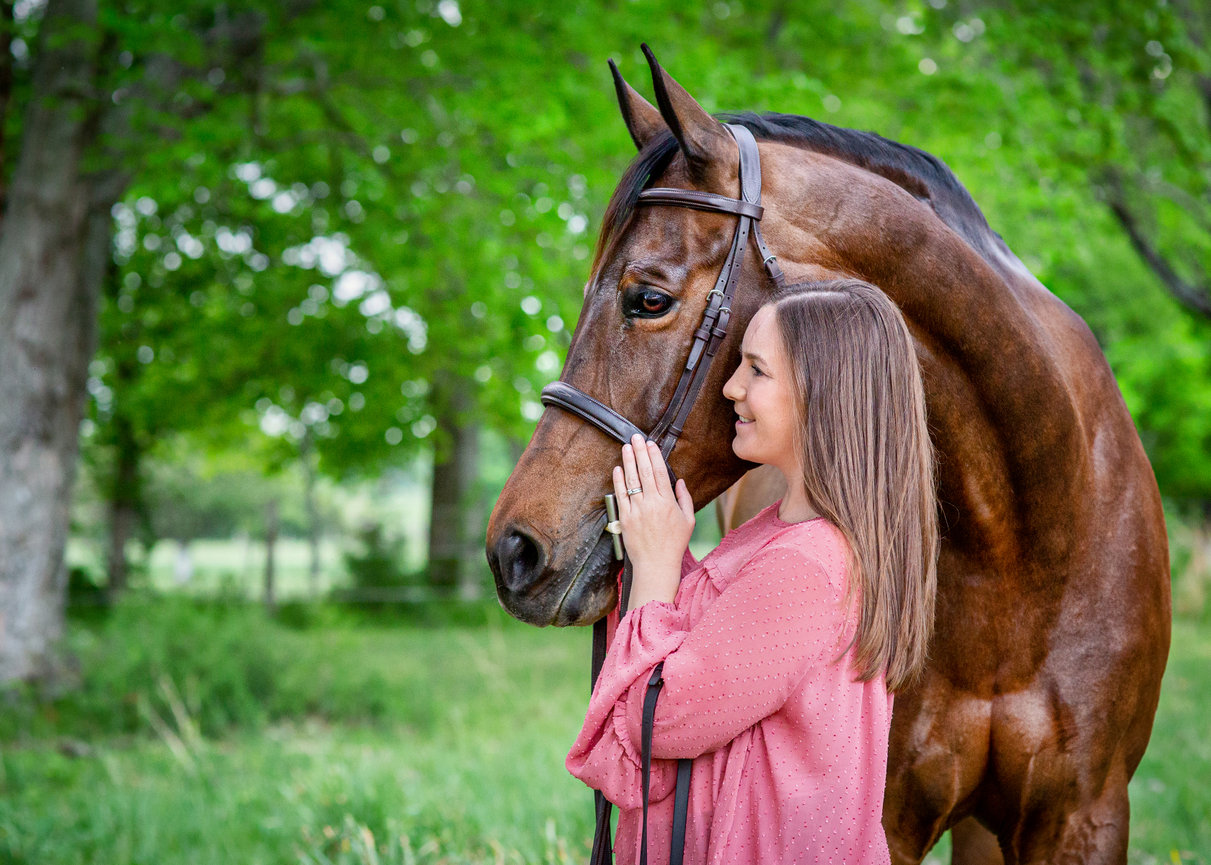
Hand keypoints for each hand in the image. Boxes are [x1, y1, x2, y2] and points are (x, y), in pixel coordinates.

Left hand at [612, 434, 694, 607]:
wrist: (655, 564)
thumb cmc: (674, 544)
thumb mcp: (688, 520)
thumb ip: (685, 498)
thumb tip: (679, 480)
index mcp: (668, 503)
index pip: (659, 473)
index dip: (654, 456)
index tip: (650, 444)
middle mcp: (651, 504)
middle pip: (644, 472)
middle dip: (639, 452)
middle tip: (635, 437)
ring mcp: (637, 510)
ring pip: (631, 481)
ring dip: (628, 461)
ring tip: (626, 447)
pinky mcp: (625, 518)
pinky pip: (621, 495)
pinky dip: (618, 481)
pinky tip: (618, 468)